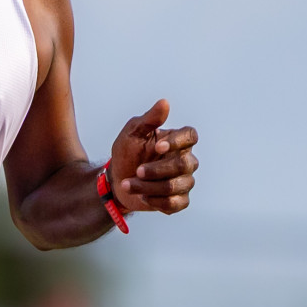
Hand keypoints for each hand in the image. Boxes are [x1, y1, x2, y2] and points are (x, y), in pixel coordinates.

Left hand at [109, 99, 197, 214]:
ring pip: (177, 186)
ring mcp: (184, 181)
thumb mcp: (132, 133)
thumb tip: (164, 102)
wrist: (116, 181)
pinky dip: (155, 201)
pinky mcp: (179, 200)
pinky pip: (176, 203)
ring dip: (149, 187)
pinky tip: (142, 197)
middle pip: (184, 164)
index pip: (191, 136)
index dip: (177, 142)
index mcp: (176, 141)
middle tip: (137, 170)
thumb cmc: (126, 153)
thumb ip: (149, 119)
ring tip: (129, 185)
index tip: (157, 146)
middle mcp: (185, 160)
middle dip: (157, 170)